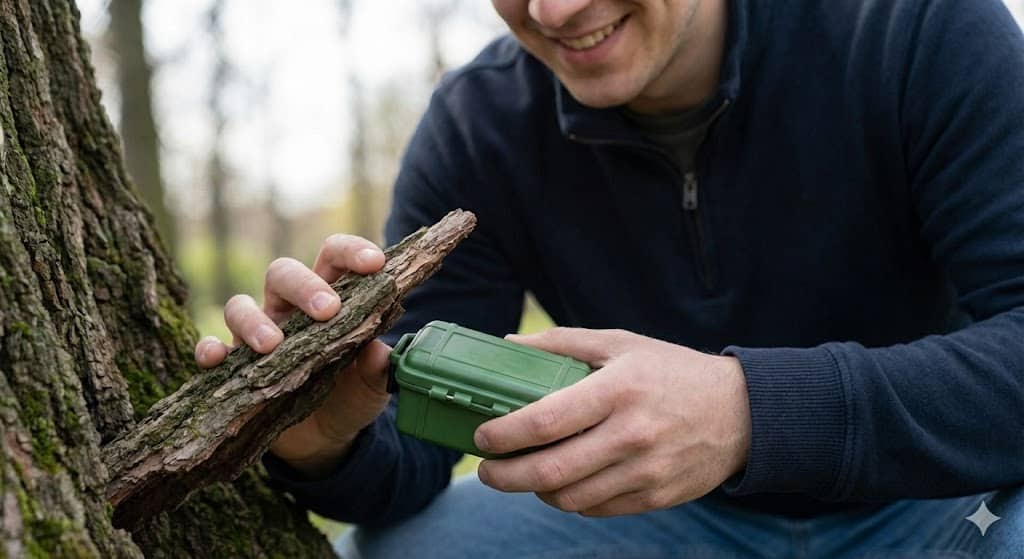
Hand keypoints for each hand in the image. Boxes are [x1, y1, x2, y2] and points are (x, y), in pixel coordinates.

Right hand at [193, 234, 391, 477]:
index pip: (333, 258)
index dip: (352, 253)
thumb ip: (378, 368)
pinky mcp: (234, 368)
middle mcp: (288, 308)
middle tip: (327, 310)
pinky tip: (216, 358)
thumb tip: (379, 353)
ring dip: (254, 320)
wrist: (325, 439)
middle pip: (282, 273)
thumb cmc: (351, 395)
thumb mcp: (372, 386)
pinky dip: (208, 349)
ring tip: (273, 344)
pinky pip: (210, 349)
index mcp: (328, 298)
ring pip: (240, 306)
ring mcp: (256, 335)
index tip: (375, 263)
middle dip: (304, 286)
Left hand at [474, 328, 750, 516]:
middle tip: (486, 470)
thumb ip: (561, 344)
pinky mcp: (656, 496)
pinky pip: (597, 509)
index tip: (482, 435)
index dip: (505, 433)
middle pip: (550, 470)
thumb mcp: (621, 343)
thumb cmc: (673, 371)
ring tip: (522, 475)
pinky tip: (561, 484)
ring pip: (569, 498)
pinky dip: (570, 500)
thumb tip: (507, 347)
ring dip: (534, 490)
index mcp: (618, 389)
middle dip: (505, 475)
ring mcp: (645, 470)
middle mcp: (631, 433)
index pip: (546, 420)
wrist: (742, 412)